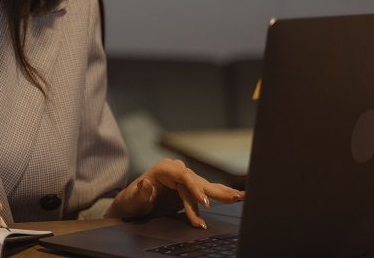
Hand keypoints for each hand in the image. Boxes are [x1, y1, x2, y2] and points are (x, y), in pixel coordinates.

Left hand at [105, 158, 243, 228]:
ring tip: (241, 197)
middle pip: (198, 180)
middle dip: (215, 191)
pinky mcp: (189, 188)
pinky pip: (206, 191)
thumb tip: (146, 184)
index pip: (183, 176)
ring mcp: (183, 178)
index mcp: (163, 169)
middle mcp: (175, 170)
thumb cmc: (132, 202)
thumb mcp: (133, 200)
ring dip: (222, 194)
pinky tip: (235, 196)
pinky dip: (220, 195)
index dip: (195, 189)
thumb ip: (140, 193)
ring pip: (205, 186)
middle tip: (232, 198)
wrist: (133, 205)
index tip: (205, 203)